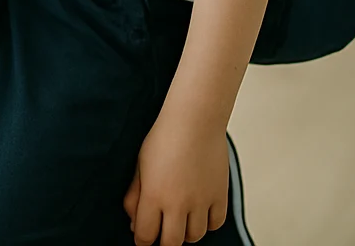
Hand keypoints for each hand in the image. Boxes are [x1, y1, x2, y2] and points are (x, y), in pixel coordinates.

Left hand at [123, 113, 228, 245]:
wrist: (194, 121)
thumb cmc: (163, 137)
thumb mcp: (139, 165)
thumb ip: (135, 195)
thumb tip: (134, 222)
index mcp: (154, 195)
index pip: (146, 235)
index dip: (142, 241)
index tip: (143, 239)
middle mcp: (178, 203)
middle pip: (172, 242)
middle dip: (164, 242)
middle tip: (161, 232)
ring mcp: (201, 201)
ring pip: (195, 236)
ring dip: (185, 233)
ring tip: (179, 220)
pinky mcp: (220, 195)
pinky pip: (215, 224)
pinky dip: (207, 224)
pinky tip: (199, 214)